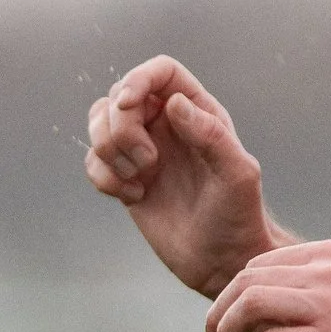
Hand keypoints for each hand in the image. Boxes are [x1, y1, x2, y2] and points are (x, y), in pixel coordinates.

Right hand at [85, 56, 280, 297]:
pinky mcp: (123, 178)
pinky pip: (92, 162)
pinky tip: (133, 196)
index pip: (160, 72)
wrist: (221, 259)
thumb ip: (210, 135)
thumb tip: (174, 104)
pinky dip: (103, 179)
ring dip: (109, 154)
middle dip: (119, 130)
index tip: (125, 106)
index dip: (136, 80)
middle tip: (147, 164)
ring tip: (140, 180)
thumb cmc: (238, 216)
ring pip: (98, 126)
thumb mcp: (236, 174)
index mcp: (198, 113)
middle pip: (117, 98)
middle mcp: (166, 125)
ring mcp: (142, 151)